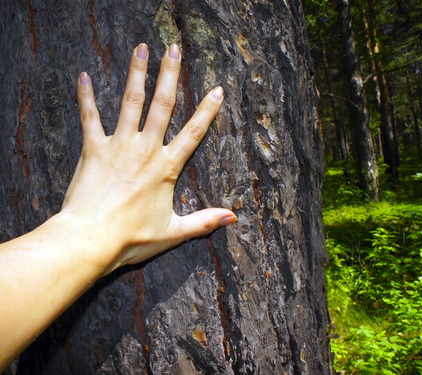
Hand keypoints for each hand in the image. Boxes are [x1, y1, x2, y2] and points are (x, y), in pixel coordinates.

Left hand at [61, 43, 235, 272]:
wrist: (91, 239)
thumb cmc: (132, 238)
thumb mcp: (174, 232)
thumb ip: (204, 221)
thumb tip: (233, 218)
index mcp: (166, 168)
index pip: (193, 134)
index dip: (207, 111)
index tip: (217, 90)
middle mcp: (145, 150)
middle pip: (162, 106)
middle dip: (170, 75)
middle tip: (174, 49)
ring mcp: (119, 147)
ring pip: (131, 103)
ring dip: (137, 74)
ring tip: (141, 49)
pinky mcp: (93, 149)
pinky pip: (90, 117)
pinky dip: (87, 97)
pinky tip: (84, 77)